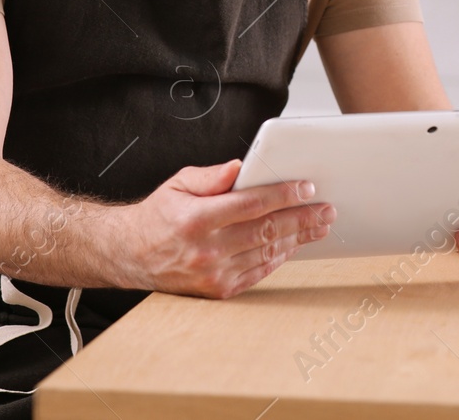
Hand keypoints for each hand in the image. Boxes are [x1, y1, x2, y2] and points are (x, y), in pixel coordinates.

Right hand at [111, 159, 334, 298]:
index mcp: (197, 219)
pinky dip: (280, 257)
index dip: (284, 195)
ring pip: (267, 253)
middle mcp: (207, 249)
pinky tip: (295, 244)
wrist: (132, 255)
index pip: (251, 204)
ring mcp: (214, 273)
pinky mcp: (218, 290)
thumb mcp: (178, 184)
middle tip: (326, 209)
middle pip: (267, 231)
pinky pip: (259, 272)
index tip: (307, 188)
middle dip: (302, 218)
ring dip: (298, 238)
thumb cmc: (159, 215)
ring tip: (319, 225)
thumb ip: (211, 176)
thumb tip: (240, 168)